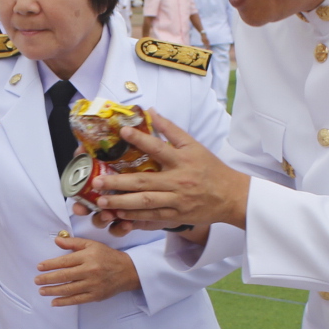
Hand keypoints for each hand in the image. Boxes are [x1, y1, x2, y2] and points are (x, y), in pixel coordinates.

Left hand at [34, 235, 140, 305]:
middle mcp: (90, 270)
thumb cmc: (107, 256)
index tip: (39, 267)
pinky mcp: (96, 295)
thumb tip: (57, 240)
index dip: (50, 264)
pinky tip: (54, 302)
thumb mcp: (92, 245)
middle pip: (64, 276)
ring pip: (69, 289)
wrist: (127, 271)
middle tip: (36, 280)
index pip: (65, 261)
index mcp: (88, 256)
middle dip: (48, 279)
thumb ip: (73, 243)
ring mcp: (93, 284)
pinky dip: (64, 302)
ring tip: (42, 291)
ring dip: (53, 291)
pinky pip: (77, 300)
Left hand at [81, 113, 250, 235]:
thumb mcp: (194, 146)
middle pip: (145, 182)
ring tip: (101, 200)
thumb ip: (171, 130)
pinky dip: (134, 216)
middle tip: (96, 181)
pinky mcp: (176, 215)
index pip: (159, 148)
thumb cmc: (210, 169)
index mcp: (183, 160)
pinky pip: (152, 217)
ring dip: (121, 202)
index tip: (122, 131)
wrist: (231, 196)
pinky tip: (118, 214)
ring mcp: (177, 201)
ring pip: (145, 202)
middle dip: (118, 182)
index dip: (141, 139)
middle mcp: (179, 181)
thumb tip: (151, 111)